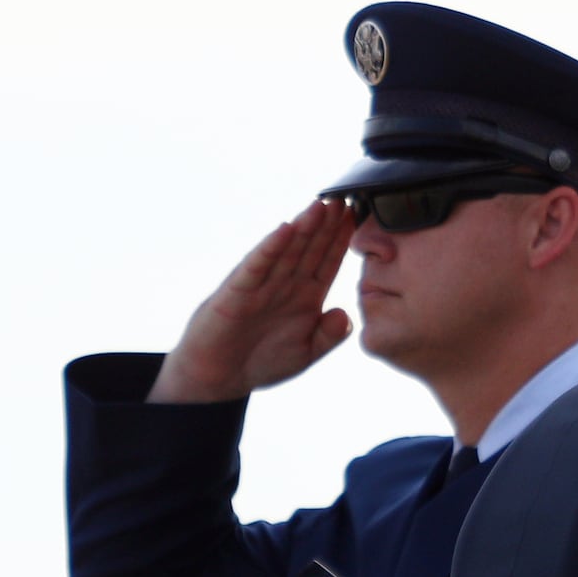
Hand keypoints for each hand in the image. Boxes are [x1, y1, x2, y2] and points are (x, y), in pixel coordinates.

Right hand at [147, 199, 355, 402]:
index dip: (341, 240)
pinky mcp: (238, 292)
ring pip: (286, 251)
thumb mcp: (306, 352)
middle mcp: (285, 285)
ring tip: (320, 206)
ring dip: (303, 228)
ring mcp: (261, 285)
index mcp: (305, 296)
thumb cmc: (262, 361)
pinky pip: (257, 267)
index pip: (328, 261)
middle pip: (310, 248)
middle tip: (344, 199)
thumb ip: (329, 336)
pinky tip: (284, 230)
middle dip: (326, 225)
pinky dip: (270, 249)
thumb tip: (346, 316)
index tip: (358, 218)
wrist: (219, 377)